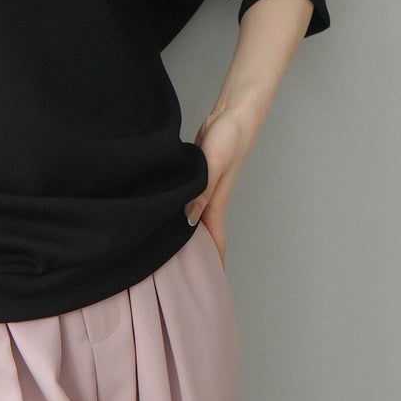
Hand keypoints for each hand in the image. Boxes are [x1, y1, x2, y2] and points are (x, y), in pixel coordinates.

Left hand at [184, 108, 252, 267]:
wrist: (233, 113)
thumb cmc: (229, 137)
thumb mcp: (212, 166)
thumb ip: (201, 192)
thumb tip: (187, 220)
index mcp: (216, 202)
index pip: (214, 241)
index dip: (212, 264)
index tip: (208, 287)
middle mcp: (210, 200)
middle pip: (204, 235)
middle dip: (197, 257)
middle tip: (181, 277)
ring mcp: (204, 188)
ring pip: (194, 219)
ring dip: (187, 235)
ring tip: (171, 253)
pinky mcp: (197, 177)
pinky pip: (188, 201)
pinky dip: (181, 212)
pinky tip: (168, 214)